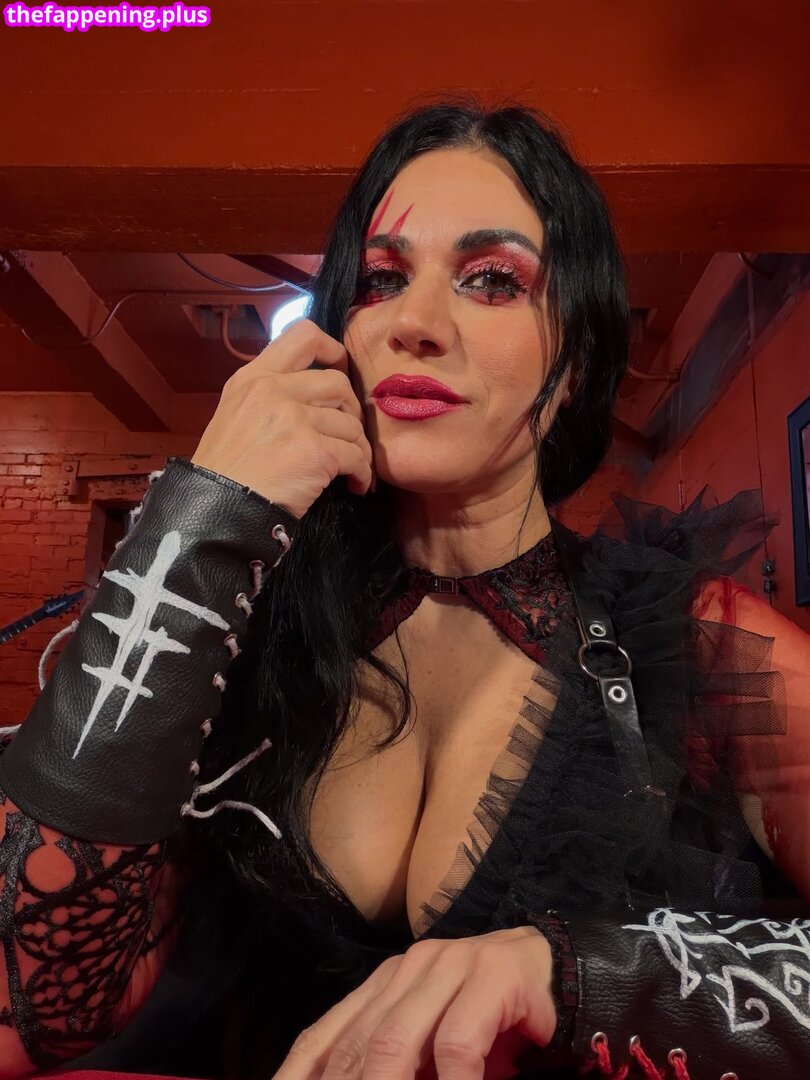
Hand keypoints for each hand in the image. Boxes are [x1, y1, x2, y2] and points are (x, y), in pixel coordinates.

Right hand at [191, 319, 372, 518]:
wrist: (217, 509)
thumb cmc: (226, 470)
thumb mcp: (234, 413)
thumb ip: (268, 394)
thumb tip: (309, 391)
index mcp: (254, 378)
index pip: (304, 335)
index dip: (333, 349)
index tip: (339, 370)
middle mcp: (274, 390)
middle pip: (338, 383)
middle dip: (351, 410)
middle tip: (346, 433)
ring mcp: (295, 419)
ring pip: (350, 423)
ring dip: (357, 448)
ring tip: (351, 468)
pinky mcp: (315, 451)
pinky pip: (355, 455)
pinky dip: (361, 472)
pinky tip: (354, 485)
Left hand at [274, 927, 556, 1079]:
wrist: (559, 972)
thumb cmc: (493, 1021)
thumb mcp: (433, 1047)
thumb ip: (400, 1064)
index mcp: (385, 984)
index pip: (326, 1035)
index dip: (297, 1075)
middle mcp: (409, 969)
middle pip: (359, 1044)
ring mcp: (450, 965)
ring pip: (397, 1040)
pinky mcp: (492, 975)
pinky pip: (458, 1042)